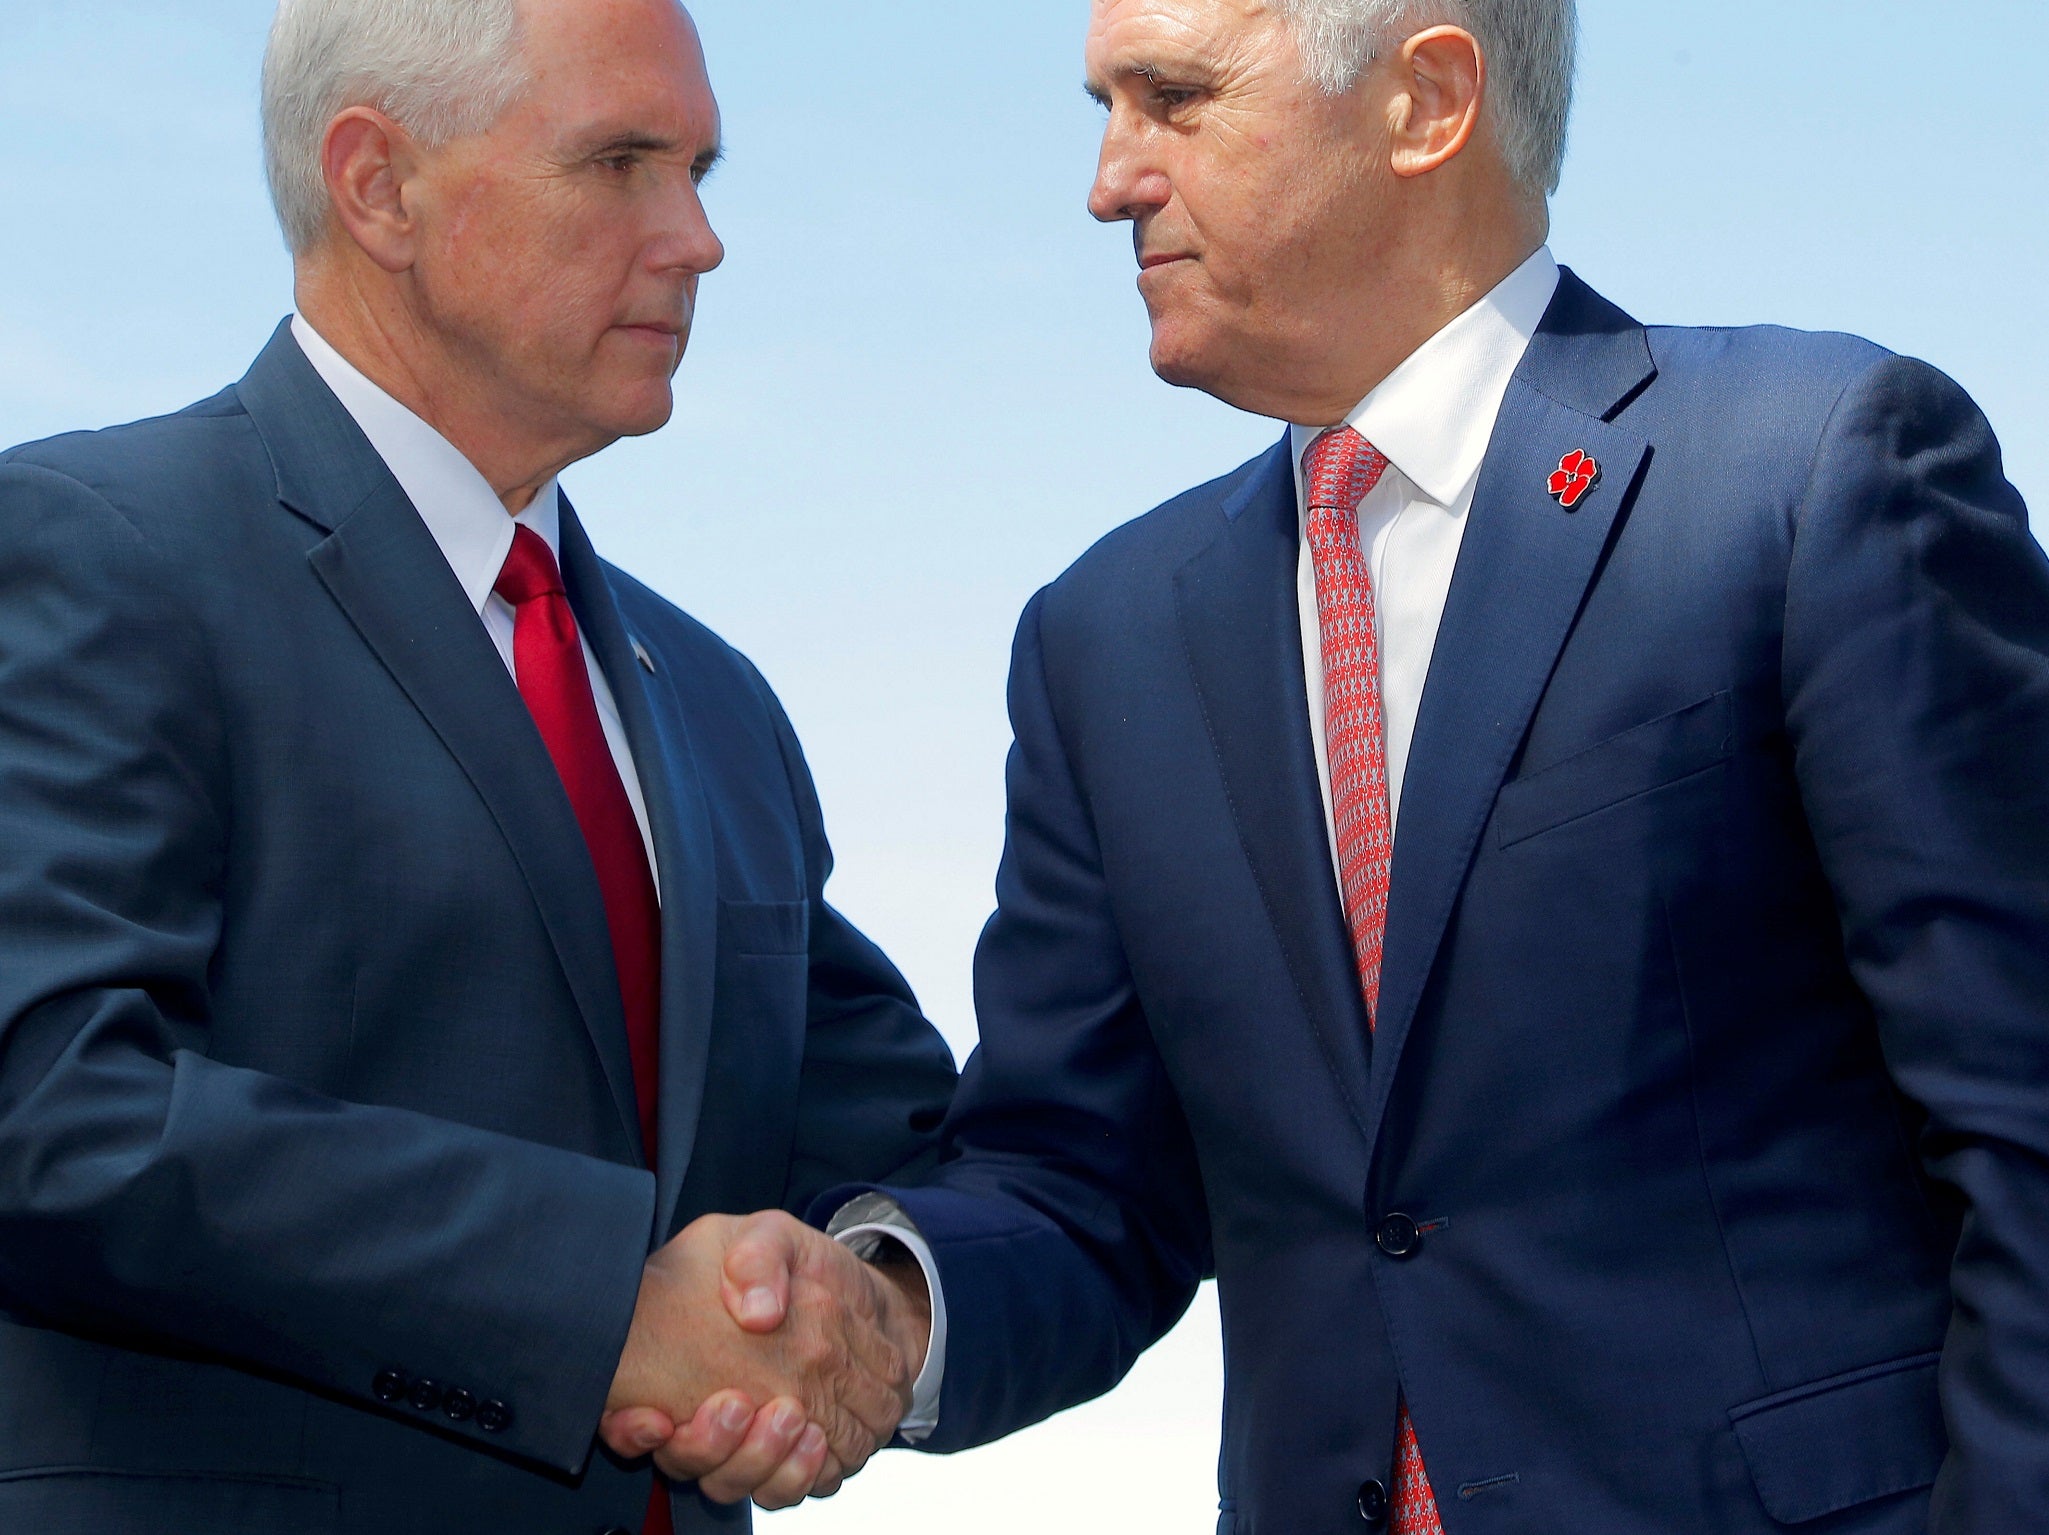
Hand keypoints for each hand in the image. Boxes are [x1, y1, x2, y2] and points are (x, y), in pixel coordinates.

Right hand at [599, 1212, 929, 1506]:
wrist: (855, 1293)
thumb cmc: (800, 1268)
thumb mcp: (772, 1237)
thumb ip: (758, 1257)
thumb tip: (756, 1312)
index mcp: (683, 1361)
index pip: (633, 1420)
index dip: (630, 1431)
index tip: (655, 1418)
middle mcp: (705, 1412)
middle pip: (685, 1460)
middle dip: (706, 1446)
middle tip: (737, 1406)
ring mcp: (747, 1441)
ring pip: (731, 1483)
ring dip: (756, 1461)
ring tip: (789, 1419)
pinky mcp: (792, 1459)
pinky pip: (783, 1491)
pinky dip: (797, 1476)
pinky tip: (815, 1442)